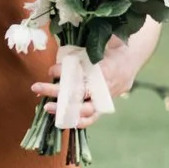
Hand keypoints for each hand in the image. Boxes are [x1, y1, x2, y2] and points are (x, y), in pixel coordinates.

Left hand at [29, 42, 143, 126]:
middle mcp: (104, 86)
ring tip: (46, 107)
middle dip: (56, 91)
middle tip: (37, 88)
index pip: (81, 74)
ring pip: (83, 109)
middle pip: (78, 93)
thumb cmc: (112, 49)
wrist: (131, 58)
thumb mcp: (98, 46)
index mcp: (104, 69)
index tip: (52, 70)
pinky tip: (64, 121)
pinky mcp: (104, 105)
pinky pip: (92, 118)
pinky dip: (80, 121)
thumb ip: (78, 55)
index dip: (64, 73)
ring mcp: (104, 98)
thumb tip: (56, 68)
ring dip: (63, 109)